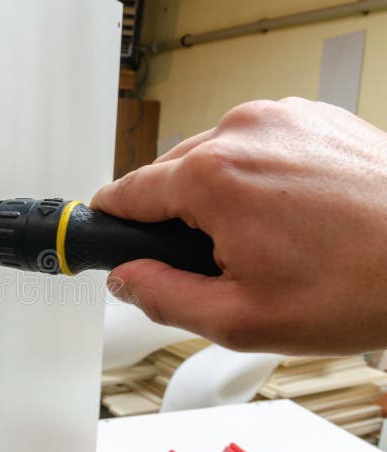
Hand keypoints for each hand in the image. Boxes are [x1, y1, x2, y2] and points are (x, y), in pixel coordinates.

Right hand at [92, 97, 386, 353]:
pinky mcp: (312, 116)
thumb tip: (127, 279)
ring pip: (213, 159)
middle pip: (169, 175)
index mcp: (212, 176)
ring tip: (267, 241)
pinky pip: (256, 146)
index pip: (127, 192)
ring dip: (218, 197)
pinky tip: (292, 216)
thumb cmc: (362, 284)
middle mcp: (242, 131)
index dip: (110, 220)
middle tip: (215, 262)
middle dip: (176, 217)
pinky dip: (258, 178)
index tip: (105, 231)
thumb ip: (162, 297)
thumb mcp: (239, 318)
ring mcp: (281, 117)